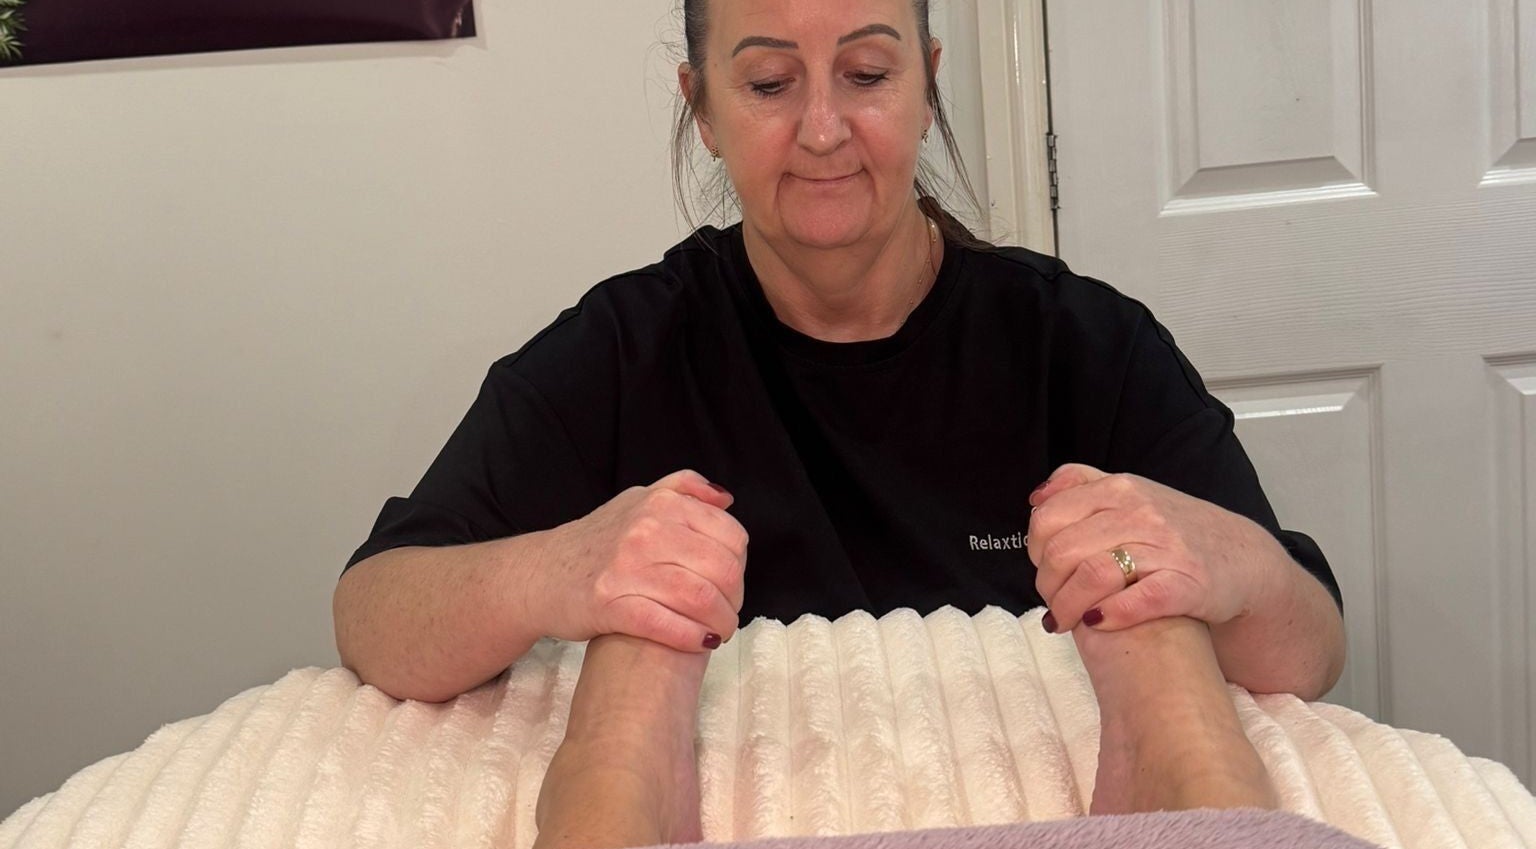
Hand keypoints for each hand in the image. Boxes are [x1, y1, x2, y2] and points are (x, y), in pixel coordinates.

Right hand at [535, 470, 748, 652]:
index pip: (730, 536)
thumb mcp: (638, 500)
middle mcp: (645, 531)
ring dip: (720, 623)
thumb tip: (726, 500)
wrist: (541, 574)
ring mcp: (625, 568)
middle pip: (721, 570)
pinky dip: (692, 638)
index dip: (740, 566)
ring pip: (700, 599)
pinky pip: (666, 624)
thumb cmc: (597, 541)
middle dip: (735, 599)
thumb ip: (683, 490)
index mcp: (660, 505)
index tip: (732, 584)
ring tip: (718, 632)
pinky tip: (700, 643)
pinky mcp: (608, 604)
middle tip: (727, 613)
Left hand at [1027, 463, 1281, 632]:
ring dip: (1067, 606)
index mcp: (1119, 489)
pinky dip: (1109, 614)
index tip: (1042, 568)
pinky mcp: (1188, 584)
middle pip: (1062, 550)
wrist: (1244, 560)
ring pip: (1092, 574)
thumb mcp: (1131, 494)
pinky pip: (1136, 600)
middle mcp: (1141, 513)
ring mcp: (1165, 548)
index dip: (1034, 549)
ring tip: (1065, 621)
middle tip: (1051, 603)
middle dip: (1046, 584)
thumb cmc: (1176, 532)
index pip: (1048, 517)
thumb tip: (1036, 497)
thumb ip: (1081, 486)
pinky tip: (1098, 623)